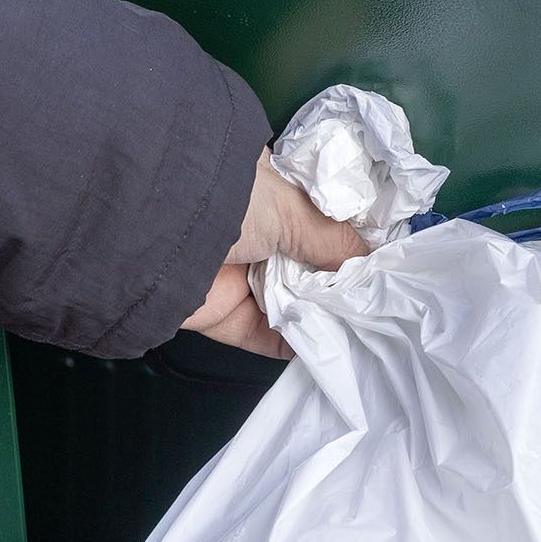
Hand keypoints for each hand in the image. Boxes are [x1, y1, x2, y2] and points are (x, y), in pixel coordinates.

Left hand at [180, 151, 367, 357]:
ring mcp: (236, 273)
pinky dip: (296, 344)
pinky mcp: (221, 315)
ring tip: (371, 330)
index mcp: (268, 191)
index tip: (384, 262)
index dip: (349, 240)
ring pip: (290, 302)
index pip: (318, 218)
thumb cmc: (228, 196)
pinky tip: (334, 350)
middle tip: (384, 303)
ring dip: (324, 316)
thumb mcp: (293, 208)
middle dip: (339, 283)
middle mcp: (253, 231)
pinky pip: (265, 335)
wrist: (156, 227)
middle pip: (307, 264)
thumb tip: (371, 262)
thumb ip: (334, 238)